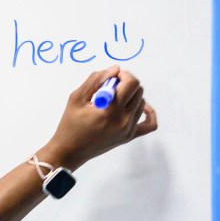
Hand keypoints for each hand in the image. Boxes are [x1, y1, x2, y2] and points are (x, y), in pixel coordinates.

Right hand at [42, 65, 157, 168]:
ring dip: (131, 95)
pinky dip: (148, 112)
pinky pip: (150, 124)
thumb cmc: (70, 125)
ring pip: (141, 102)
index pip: (131, 83)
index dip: (122, 75)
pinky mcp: (130, 136)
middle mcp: (123, 120)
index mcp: (110, 109)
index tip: (111, 78)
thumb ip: (95, 80)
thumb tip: (115, 69)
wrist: (70, 151)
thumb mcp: (76, 98)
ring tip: (115, 99)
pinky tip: (138, 106)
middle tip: (110, 88)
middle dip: (126, 83)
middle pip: (138, 90)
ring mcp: (129, 129)